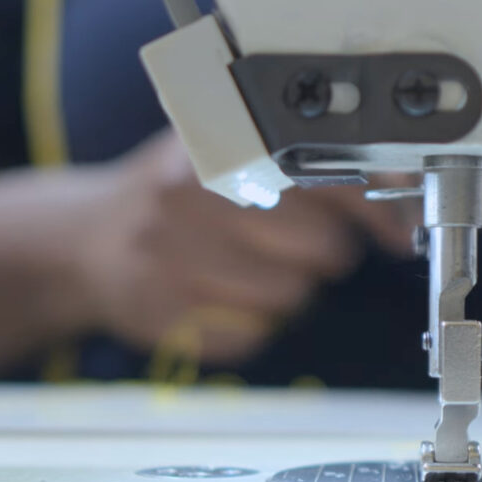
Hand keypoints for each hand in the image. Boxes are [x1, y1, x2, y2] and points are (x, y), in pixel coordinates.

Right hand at [73, 131, 411, 362]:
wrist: (82, 240)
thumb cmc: (174, 197)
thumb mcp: (231, 154)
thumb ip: (310, 165)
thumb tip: (400, 193)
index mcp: (217, 146)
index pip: (328, 178)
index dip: (375, 211)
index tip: (398, 233)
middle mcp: (190, 195)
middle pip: (321, 247)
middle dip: (322, 252)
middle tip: (293, 245)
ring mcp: (170, 257)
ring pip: (290, 297)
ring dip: (286, 291)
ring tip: (246, 268)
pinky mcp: (161, 313)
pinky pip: (251, 335)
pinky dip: (249, 324)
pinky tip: (217, 296)